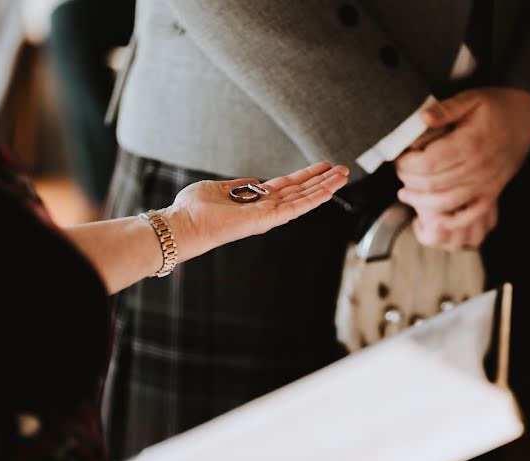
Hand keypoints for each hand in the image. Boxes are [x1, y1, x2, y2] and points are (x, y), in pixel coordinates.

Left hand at [162, 162, 349, 261]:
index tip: (322, 167)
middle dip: (322, 181)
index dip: (305, 176)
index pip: (287, 187)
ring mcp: (268, 215)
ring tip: (345, 175)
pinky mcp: (268, 219)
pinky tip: (330, 189)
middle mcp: (265, 208)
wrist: (184, 225)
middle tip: (343, 170)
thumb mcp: (217, 189)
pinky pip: (297, 207)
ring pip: (304, 199)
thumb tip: (252, 182)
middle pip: (301, 192)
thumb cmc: (193, 210)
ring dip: (326, 187)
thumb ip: (237, 186)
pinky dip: (315, 198)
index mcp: (254, 200)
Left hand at [394, 87, 529, 249]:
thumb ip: (444, 109)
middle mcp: (477, 168)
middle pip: (432, 184)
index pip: (427, 163)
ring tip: (406, 193)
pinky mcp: (491, 193)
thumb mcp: (470, 99)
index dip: (407, 164)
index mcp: (469, 144)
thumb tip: (421, 118)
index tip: (399, 158)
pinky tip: (434, 218)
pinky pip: (469, 215)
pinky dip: (450, 221)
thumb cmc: (498, 108)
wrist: (528, 117)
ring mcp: (485, 184)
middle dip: (409, 180)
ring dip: (421, 201)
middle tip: (400, 172)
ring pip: (445, 203)